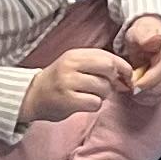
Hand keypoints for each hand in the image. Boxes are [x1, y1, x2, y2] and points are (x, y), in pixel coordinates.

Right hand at [18, 50, 135, 128]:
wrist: (33, 96)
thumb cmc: (60, 81)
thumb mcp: (76, 65)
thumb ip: (99, 65)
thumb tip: (127, 76)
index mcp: (75, 54)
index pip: (108, 56)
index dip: (123, 66)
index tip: (128, 76)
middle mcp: (71, 65)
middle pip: (108, 69)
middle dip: (114, 79)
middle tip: (108, 86)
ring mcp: (68, 82)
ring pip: (103, 88)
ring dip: (103, 95)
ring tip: (90, 95)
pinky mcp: (67, 100)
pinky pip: (95, 103)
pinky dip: (95, 105)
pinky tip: (84, 103)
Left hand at [115, 15, 160, 94]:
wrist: (148, 35)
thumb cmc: (142, 33)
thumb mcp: (140, 30)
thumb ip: (146, 36)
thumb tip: (157, 40)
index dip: (150, 79)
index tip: (134, 84)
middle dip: (148, 90)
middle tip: (131, 89)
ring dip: (148, 96)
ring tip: (133, 92)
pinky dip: (150, 99)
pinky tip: (138, 96)